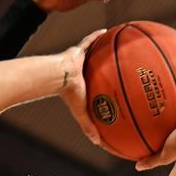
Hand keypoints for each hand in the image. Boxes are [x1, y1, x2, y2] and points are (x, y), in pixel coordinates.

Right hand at [59, 29, 106, 146]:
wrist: (59, 77)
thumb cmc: (69, 94)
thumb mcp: (82, 113)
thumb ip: (89, 127)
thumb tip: (100, 144)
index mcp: (83, 86)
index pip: (94, 87)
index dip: (101, 87)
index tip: (111, 88)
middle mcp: (82, 72)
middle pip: (95, 69)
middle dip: (103, 67)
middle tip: (116, 66)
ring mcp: (80, 60)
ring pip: (94, 54)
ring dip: (102, 50)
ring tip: (115, 46)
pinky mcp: (79, 49)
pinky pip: (91, 40)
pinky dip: (98, 36)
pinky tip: (108, 30)